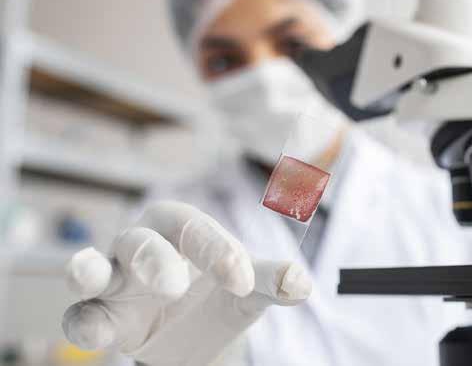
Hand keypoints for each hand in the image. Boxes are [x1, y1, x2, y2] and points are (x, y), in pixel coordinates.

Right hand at [62, 201, 311, 365]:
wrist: (193, 326)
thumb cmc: (218, 292)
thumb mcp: (244, 288)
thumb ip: (268, 281)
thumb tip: (301, 283)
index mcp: (182, 230)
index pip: (193, 227)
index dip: (214, 248)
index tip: (242, 279)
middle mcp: (144, 247)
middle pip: (139, 240)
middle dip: (153, 258)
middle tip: (175, 285)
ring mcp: (116, 282)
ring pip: (94, 267)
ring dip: (89, 270)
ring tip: (89, 275)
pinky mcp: (100, 316)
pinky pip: (80, 315)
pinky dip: (83, 323)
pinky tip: (99, 334)